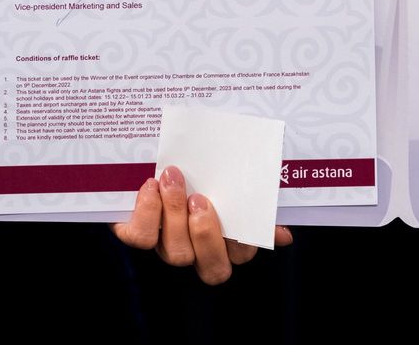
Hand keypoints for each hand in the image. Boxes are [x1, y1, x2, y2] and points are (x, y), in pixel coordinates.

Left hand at [111, 166, 292, 284]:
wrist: (148, 148)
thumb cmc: (198, 165)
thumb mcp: (228, 177)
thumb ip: (254, 202)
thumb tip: (283, 235)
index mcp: (224, 237)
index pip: (242, 255)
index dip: (244, 241)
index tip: (241, 207)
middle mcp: (196, 248)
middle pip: (214, 269)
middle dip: (208, 236)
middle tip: (200, 199)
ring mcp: (166, 244)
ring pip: (177, 254)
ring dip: (175, 214)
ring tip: (172, 178)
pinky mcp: (135, 233)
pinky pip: (142, 238)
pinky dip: (148, 212)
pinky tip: (151, 185)